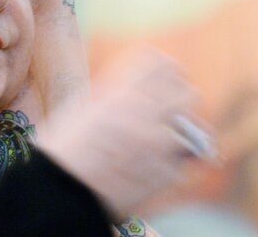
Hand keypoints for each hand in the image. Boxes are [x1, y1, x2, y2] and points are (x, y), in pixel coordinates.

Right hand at [38, 48, 202, 217]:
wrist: (63, 193)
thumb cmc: (63, 152)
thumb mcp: (80, 109)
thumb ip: (110, 96)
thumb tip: (125, 93)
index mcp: (121, 92)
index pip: (162, 64)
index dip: (165, 68)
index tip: (164, 75)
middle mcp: (145, 112)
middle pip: (185, 91)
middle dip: (179, 98)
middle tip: (169, 107)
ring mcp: (160, 143)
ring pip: (194, 123)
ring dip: (183, 127)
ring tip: (169, 135)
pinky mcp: (167, 172)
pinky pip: (183, 159)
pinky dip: (173, 161)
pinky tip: (154, 165)